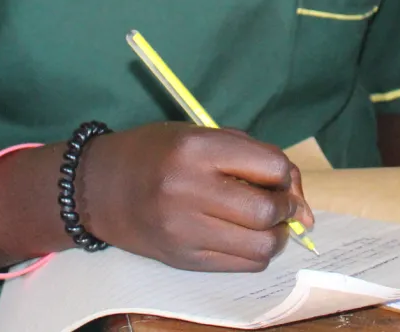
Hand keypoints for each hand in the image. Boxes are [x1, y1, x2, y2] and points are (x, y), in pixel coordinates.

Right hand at [80, 123, 312, 271]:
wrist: (97, 187)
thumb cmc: (155, 153)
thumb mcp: (200, 135)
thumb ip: (252, 157)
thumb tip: (302, 206)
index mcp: (197, 149)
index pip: (271, 166)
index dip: (286, 175)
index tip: (280, 179)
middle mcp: (190, 189)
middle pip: (267, 211)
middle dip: (288, 208)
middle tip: (282, 205)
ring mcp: (185, 230)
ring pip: (261, 246)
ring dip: (276, 236)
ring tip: (267, 224)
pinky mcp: (183, 259)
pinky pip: (242, 265)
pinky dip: (256, 253)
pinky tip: (246, 238)